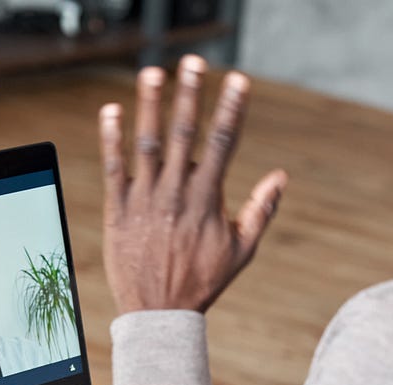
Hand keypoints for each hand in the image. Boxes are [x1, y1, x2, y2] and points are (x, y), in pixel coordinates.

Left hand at [98, 54, 287, 313]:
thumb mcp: (241, 250)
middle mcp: (175, 195)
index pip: (222, 144)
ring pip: (147, 145)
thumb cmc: (202, 281)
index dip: (231, 110)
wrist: (158, 314)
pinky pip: (113, 169)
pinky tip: (110, 111)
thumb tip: (281, 176)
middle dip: (190, 95)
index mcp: (207, 200)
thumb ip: (261, 210)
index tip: (238, 81)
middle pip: (184, 135)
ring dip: (150, 107)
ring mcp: (144, 201)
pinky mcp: (118, 210)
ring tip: (153, 73)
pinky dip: (111, 140)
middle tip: (193, 62)